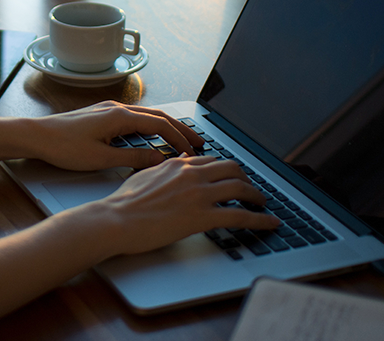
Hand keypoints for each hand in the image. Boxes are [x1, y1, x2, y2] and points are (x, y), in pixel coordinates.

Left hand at [30, 101, 204, 170]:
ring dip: (166, 127)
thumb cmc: (63, 147)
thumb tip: (159, 160)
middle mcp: (117, 108)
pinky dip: (150, 126)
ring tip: (181, 139)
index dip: (180, 138)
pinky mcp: (101, 115)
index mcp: (120, 116)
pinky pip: (134, 118)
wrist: (36, 136)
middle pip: (158, 116)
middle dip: (180, 129)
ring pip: (146, 116)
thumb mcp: (101, 158)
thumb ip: (132, 159)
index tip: (193, 152)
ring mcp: (108, 110)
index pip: (160, 125)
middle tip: (199, 141)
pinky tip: (152, 136)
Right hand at [83, 155, 279, 255]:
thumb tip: (176, 162)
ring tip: (262, 204)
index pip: (211, 161)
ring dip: (257, 196)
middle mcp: (191, 175)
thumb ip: (163, 168)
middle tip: (250, 188)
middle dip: (246, 178)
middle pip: (232, 169)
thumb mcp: (143, 176)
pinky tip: (270, 223)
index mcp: (177, 165)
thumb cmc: (123, 203)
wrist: (115, 220)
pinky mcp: (203, 216)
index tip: (231, 176)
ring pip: (241, 188)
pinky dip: (260, 219)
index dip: (225, 169)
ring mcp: (199, 195)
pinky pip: (241, 215)